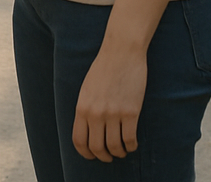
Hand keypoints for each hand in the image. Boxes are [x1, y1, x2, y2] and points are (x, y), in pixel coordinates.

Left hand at [72, 44, 146, 161]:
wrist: (121, 53)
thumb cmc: (104, 69)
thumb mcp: (87, 89)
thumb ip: (86, 109)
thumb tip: (89, 130)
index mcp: (82, 106)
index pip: (79, 140)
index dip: (85, 153)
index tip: (92, 156)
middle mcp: (95, 113)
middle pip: (97, 148)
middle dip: (103, 157)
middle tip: (109, 157)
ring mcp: (113, 113)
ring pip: (115, 147)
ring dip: (119, 153)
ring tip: (121, 150)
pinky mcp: (131, 112)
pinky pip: (130, 140)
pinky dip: (131, 147)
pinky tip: (132, 144)